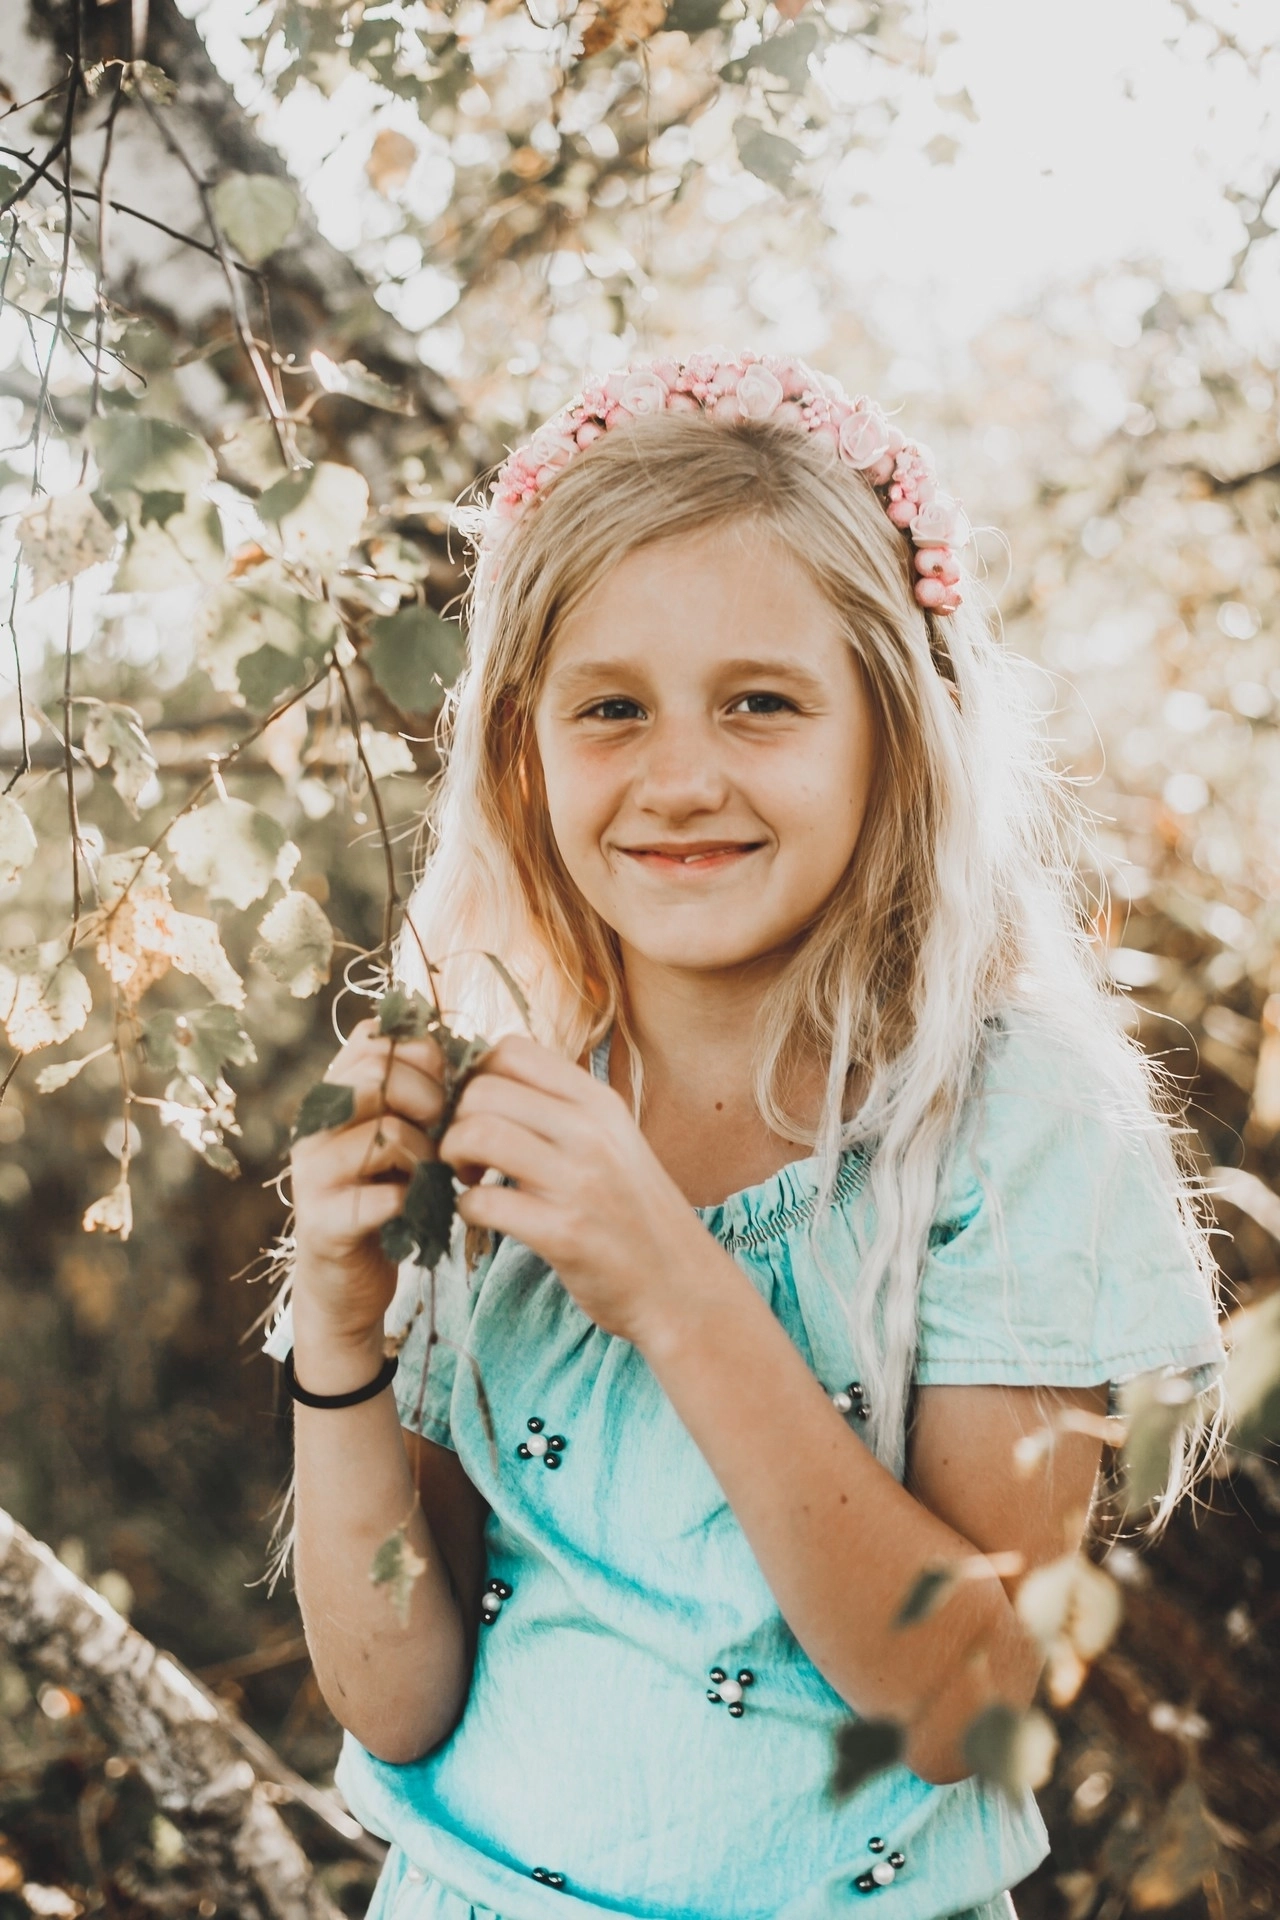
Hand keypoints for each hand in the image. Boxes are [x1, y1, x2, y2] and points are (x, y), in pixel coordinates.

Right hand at [290, 1018, 445, 1348]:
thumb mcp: (399, 1135)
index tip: (447, 1086)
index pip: (372, 1038)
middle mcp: (312, 1127)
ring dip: (427, 1153)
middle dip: (429, 1096)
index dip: (423, 1054)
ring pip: (385, 1133)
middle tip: (446, 1129)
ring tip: (435, 1174)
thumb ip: (415, 1092)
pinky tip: (420, 1207)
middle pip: (375, 1074)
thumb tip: (457, 1048)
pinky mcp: (325, 1223)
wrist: (347, 1281)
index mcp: (330, 1096)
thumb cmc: (385, 1196)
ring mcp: (312, 1175)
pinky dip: (415, 1200)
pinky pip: (384, 1196)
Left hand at [437, 1035, 726, 1346]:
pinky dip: (466, 1208)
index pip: (512, 1050)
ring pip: (478, 1134)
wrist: (682, 1287)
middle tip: (463, 1153)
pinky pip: (485, 1202)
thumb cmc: (634, 1214)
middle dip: (454, 1120)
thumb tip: (487, 1084)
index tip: (473, 1110)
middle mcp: (592, 1132)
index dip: (473, 1076)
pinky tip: (482, 1218)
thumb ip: (561, 1111)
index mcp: (599, 1102)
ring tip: (468, 1179)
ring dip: (452, 1157)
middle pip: (483, 1089)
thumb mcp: (613, 1142)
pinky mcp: (566, 1233)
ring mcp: (581, 1181)